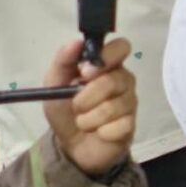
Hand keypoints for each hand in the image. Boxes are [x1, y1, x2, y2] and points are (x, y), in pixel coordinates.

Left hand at [41, 35, 137, 177]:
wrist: (70, 144)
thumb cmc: (65, 109)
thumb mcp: (54, 84)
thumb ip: (63, 61)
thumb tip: (75, 42)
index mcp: (107, 66)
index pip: (121, 47)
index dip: (107, 56)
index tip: (86, 71)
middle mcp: (123, 81)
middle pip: (113, 80)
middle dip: (87, 96)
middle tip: (76, 105)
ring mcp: (130, 103)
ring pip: (112, 107)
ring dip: (88, 118)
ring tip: (83, 122)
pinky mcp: (131, 125)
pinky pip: (117, 126)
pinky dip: (100, 132)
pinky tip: (98, 132)